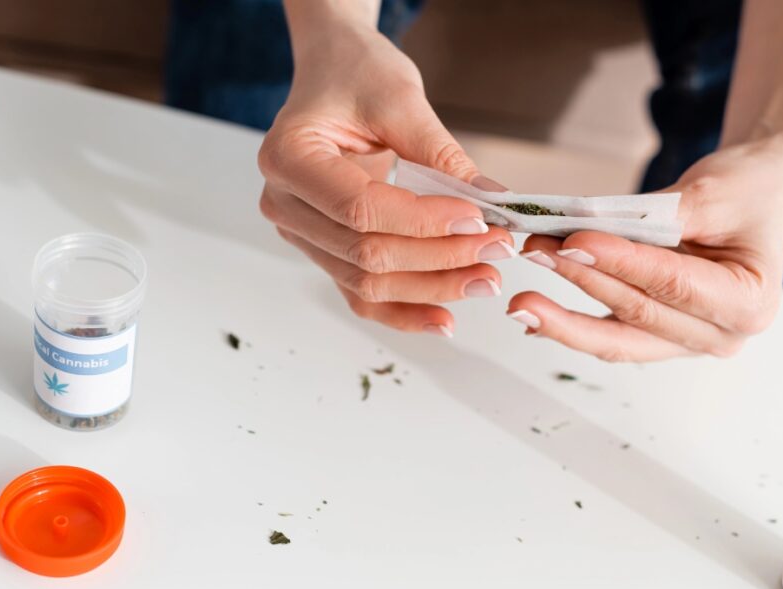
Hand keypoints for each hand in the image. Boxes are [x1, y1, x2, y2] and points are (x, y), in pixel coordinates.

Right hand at [258, 23, 513, 337]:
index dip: (424, 222)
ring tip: (484, 279)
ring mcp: (301, 233)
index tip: (479, 219)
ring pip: (367, 282)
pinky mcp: (325, 250)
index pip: (361, 209)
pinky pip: (361, 293)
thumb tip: (493, 204)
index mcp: (288, 157)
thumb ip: (441, 154)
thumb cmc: (357, 75)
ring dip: (430, 288)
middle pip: (365, 253)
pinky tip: (444, 319)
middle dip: (438, 259)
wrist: (334, 74)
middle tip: (497, 250)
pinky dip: (403, 310)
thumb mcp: (400, 98)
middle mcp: (284, 203)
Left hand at [506, 140, 782, 360]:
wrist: (759, 195)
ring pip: (617, 338)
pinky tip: (535, 318)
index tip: (573, 242)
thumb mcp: (710, 192)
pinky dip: (573, 326)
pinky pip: (612, 336)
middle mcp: (723, 335)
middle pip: (638, 317)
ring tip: (522, 293)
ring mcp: (690, 342)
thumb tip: (581, 234)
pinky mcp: (661, 337)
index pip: (672, 284)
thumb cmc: (746, 190)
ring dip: (565, 315)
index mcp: (749, 303)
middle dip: (581, 283)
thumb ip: (651, 219)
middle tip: (534, 254)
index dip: (620, 264)